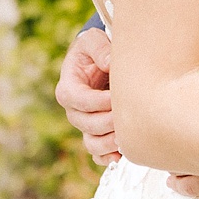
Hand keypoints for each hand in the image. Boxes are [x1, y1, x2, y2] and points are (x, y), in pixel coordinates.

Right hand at [55, 25, 120, 164]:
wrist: (100, 63)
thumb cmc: (95, 50)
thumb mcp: (93, 40)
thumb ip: (100, 48)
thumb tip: (109, 63)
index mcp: (68, 87)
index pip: (78, 100)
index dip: (98, 102)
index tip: (117, 97)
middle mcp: (74, 110)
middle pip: (87, 124)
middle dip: (109, 121)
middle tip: (129, 114)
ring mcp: (85, 125)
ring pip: (92, 143)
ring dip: (110, 143)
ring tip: (127, 135)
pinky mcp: (97, 135)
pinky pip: (99, 155)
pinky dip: (110, 157)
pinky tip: (123, 153)